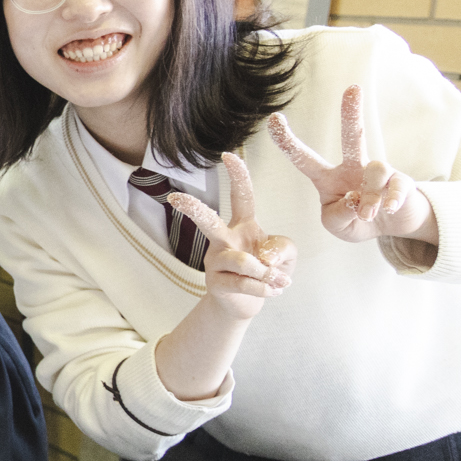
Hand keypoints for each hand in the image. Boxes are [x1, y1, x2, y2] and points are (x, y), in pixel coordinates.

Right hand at [166, 154, 296, 319]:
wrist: (246, 304)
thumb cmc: (266, 272)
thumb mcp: (286, 256)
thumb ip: (283, 247)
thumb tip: (264, 258)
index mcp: (243, 226)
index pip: (241, 197)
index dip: (237, 176)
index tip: (228, 155)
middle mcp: (224, 239)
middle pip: (208, 221)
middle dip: (192, 208)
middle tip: (174, 199)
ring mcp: (215, 261)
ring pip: (241, 261)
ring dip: (265, 273)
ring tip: (279, 281)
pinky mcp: (214, 283)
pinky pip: (243, 283)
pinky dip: (265, 289)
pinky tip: (273, 291)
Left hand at [268, 85, 434, 244]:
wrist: (392, 230)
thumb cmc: (357, 222)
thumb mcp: (336, 225)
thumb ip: (337, 214)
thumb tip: (353, 198)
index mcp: (327, 178)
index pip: (304, 158)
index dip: (288, 141)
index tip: (273, 118)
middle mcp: (352, 168)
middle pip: (352, 135)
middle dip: (352, 112)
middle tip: (353, 88)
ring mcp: (378, 173)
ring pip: (375, 170)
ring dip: (370, 198)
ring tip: (368, 214)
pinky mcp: (402, 181)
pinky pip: (396, 184)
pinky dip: (391, 199)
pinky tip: (389, 209)